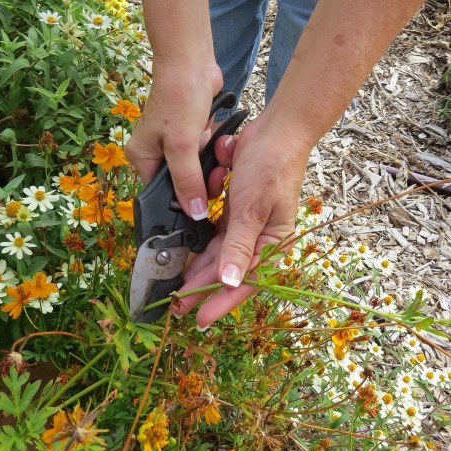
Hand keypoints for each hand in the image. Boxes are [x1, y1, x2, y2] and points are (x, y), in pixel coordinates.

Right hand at [126, 59, 222, 217]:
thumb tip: (194, 214)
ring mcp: (174, 144)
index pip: (161, 194)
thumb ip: (188, 181)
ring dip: (210, 165)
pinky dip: (214, 151)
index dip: (182, 201)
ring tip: (218, 153)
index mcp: (142, 158)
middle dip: (201, 181)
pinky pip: (204, 154)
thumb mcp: (182, 145)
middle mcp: (155, 153)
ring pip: (196, 170)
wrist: (191, 62)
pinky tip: (218, 141)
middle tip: (216, 174)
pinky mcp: (191, 134)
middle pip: (181, 184)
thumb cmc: (179, 98)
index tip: (204, 202)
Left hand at [172, 110, 312, 328]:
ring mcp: (247, 223)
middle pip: (227, 269)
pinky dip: (200, 238)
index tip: (200, 319)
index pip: (246, 281)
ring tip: (176, 287)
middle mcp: (261, 237)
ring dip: (198, 266)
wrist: (273, 131)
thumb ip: (237, 248)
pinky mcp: (235, 209)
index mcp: (274, 244)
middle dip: (202, 287)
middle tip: (177, 306)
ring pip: (217, 252)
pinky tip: (184, 252)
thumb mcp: (250, 210)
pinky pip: (213, 231)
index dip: (222, 302)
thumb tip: (228, 283)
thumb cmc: (270, 169)